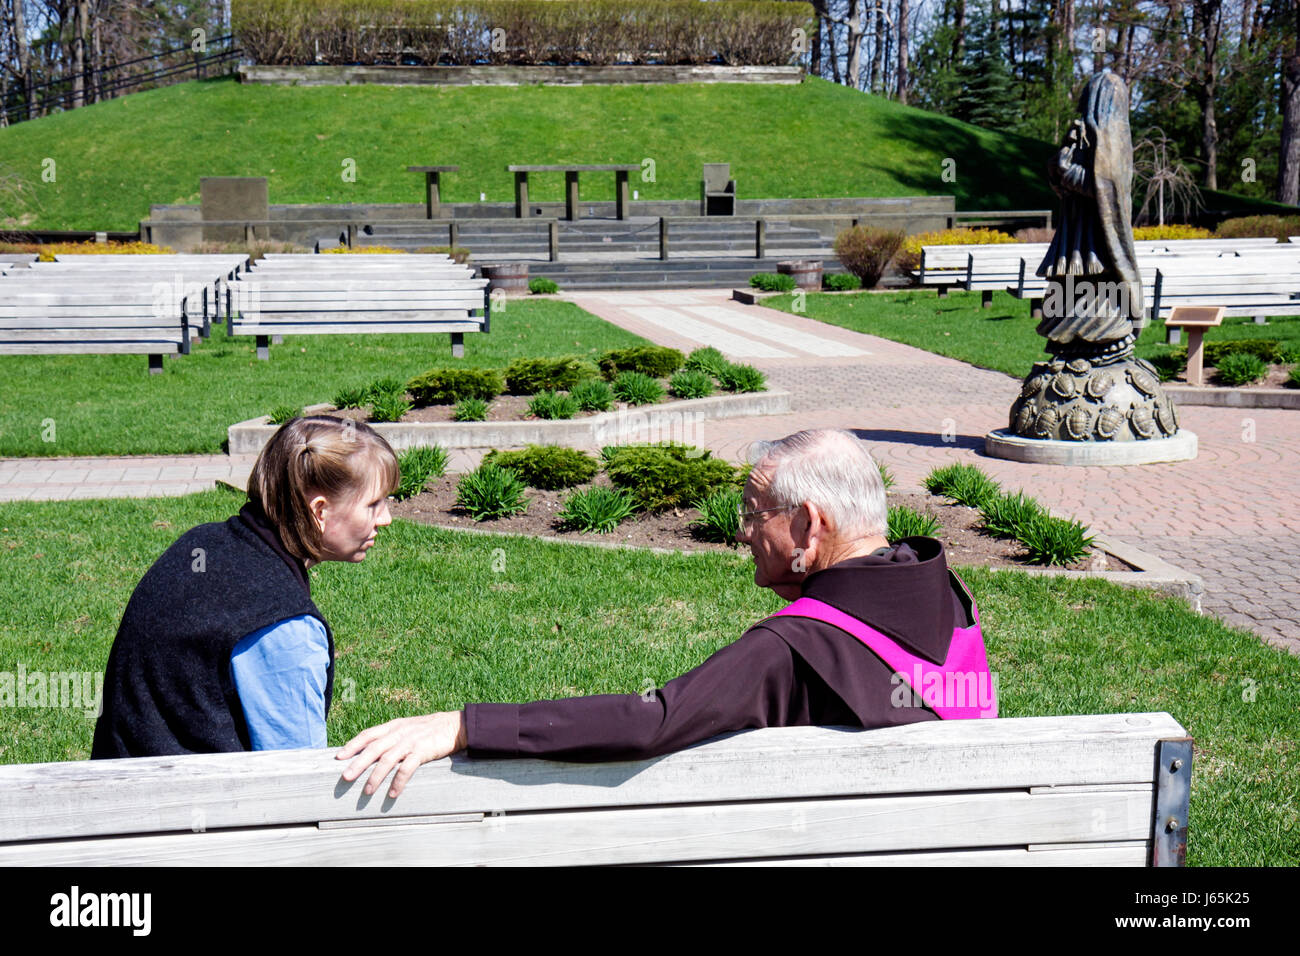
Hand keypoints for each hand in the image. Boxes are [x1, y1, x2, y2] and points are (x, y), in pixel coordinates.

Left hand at [336, 710, 467, 798]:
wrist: (455, 725)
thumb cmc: (430, 729)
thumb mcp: (408, 727)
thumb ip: (392, 736)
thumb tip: (373, 750)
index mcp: (394, 726)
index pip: (369, 734)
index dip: (353, 745)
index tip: (339, 756)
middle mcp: (399, 733)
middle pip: (374, 748)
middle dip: (357, 763)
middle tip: (345, 777)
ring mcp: (411, 742)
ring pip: (387, 760)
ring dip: (375, 776)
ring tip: (366, 791)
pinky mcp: (423, 751)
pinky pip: (407, 768)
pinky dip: (398, 781)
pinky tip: (392, 793)